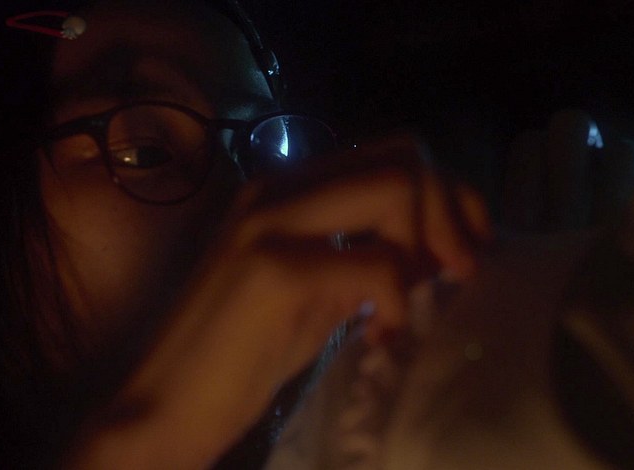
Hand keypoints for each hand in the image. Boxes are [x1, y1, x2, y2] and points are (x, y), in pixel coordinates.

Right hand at [66, 133, 491, 468]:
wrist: (167, 404)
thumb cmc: (244, 354)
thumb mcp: (320, 293)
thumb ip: (370, 256)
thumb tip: (442, 245)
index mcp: (288, 188)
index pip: (394, 151)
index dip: (447, 191)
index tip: (466, 246)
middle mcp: (277, 188)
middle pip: (404, 157)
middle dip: (451, 211)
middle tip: (458, 271)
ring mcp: (270, 223)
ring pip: (396, 188)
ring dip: (427, 246)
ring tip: (410, 304)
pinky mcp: (272, 271)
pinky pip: (376, 263)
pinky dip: (396, 302)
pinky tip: (379, 337)